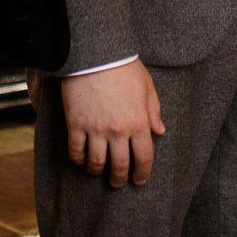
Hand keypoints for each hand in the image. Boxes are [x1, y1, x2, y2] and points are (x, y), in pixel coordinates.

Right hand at [62, 59, 163, 185]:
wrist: (95, 54)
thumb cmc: (123, 67)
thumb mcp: (146, 86)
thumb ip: (153, 111)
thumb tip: (160, 131)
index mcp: (138, 122)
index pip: (144, 158)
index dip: (142, 173)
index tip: (139, 180)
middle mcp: (118, 130)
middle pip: (120, 165)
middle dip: (119, 178)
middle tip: (118, 182)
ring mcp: (96, 129)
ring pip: (96, 163)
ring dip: (97, 171)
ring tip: (97, 172)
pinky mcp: (76, 124)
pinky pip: (76, 151)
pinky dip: (78, 159)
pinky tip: (81, 159)